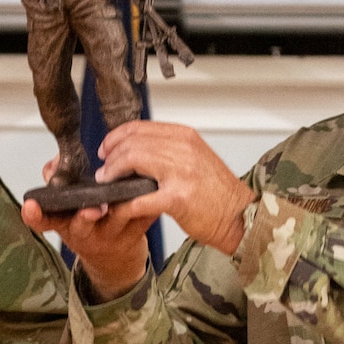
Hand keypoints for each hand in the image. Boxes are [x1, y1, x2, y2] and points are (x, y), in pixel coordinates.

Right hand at [22, 165, 155, 300]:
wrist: (115, 260)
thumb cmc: (89, 226)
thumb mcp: (66, 209)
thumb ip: (57, 182)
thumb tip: (55, 162)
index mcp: (64, 224)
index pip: (44, 221)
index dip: (35, 215)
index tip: (30, 206)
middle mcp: (85, 233)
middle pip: (82, 224)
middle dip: (86, 215)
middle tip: (92, 208)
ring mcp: (111, 235)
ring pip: (118, 216)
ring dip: (122, 203)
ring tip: (127, 190)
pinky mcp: (136, 234)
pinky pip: (144, 214)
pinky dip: (149, 199)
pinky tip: (152, 186)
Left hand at [95, 123, 255, 253]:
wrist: (239, 215)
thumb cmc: (217, 193)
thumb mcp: (195, 158)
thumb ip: (168, 151)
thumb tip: (136, 151)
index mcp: (184, 136)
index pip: (140, 128)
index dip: (116, 137)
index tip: (106, 150)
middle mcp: (183, 149)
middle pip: (132, 143)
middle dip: (111, 158)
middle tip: (104, 172)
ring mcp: (180, 172)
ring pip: (132, 162)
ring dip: (113, 175)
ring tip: (108, 186)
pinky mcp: (177, 198)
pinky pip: (140, 198)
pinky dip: (125, 203)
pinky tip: (120, 207)